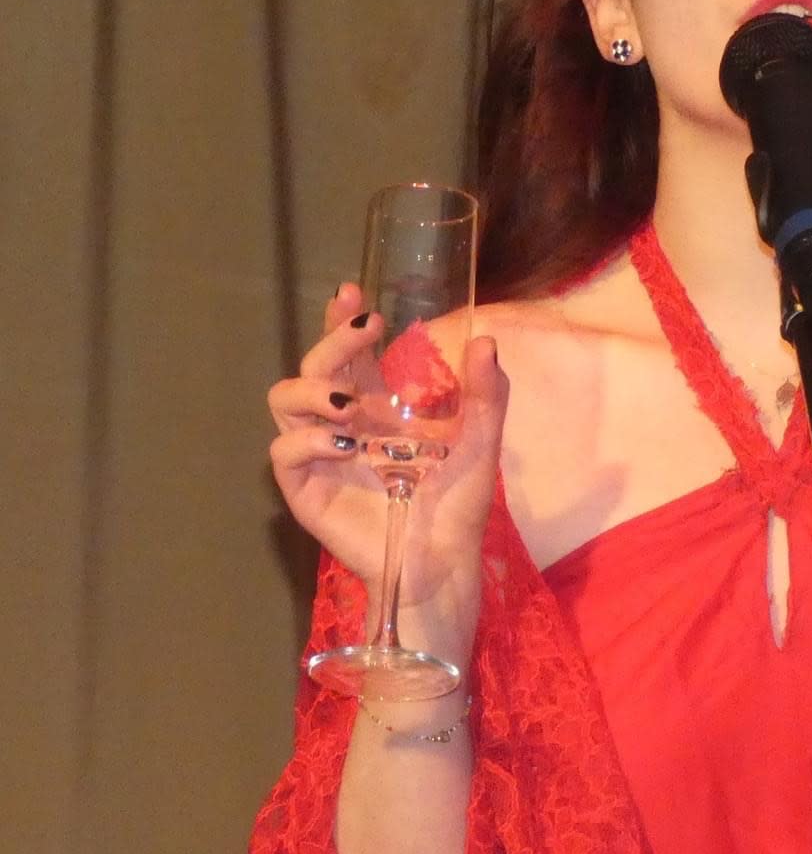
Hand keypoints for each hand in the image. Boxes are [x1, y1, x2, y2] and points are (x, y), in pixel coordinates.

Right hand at [267, 284, 508, 650]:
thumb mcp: (481, 443)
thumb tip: (486, 341)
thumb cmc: (458, 505)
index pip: (348, 354)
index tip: (352, 291)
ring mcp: (319, 456)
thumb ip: (486, 395)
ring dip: (311, 388)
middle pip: (313, 367)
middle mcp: (342, 425)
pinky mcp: (305, 490)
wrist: (444, 561)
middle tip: (365, 328)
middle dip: (332, 340)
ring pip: (284, 400)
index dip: (340, 320)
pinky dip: (307, 440)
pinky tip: (343, 444)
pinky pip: (284, 452)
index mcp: (376, 408)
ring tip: (348, 401)